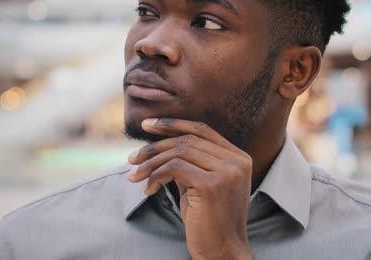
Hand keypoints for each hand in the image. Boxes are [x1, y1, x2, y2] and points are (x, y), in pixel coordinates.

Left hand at [127, 118, 253, 259]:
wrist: (223, 253)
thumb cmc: (208, 222)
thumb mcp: (199, 185)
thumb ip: (189, 163)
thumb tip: (159, 145)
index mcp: (238, 157)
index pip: (201, 129)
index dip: (172, 124)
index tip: (146, 125)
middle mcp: (236, 161)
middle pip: (187, 139)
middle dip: (154, 146)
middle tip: (132, 158)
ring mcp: (227, 172)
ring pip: (178, 152)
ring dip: (150, 164)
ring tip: (135, 176)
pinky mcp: (212, 185)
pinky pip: (174, 168)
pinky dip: (155, 176)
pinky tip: (148, 189)